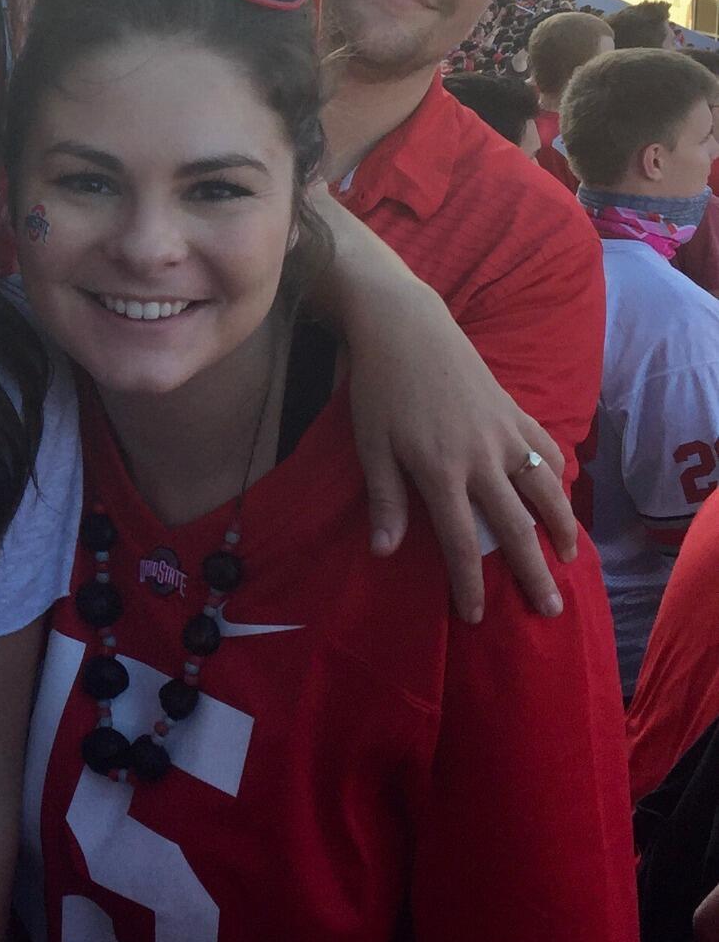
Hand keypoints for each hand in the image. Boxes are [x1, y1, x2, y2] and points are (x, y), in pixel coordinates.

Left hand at [343, 273, 572, 622]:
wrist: (405, 326)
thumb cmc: (379, 387)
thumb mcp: (371, 445)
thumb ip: (384, 499)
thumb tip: (385, 552)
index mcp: (441, 471)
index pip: (462, 541)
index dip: (471, 583)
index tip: (478, 615)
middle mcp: (482, 457)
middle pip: (515, 526)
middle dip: (532, 572)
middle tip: (550, 608)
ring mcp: (505, 432)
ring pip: (545, 489)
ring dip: (561, 527)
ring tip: (569, 558)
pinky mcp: (515, 410)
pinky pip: (546, 449)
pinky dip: (558, 476)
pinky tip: (561, 496)